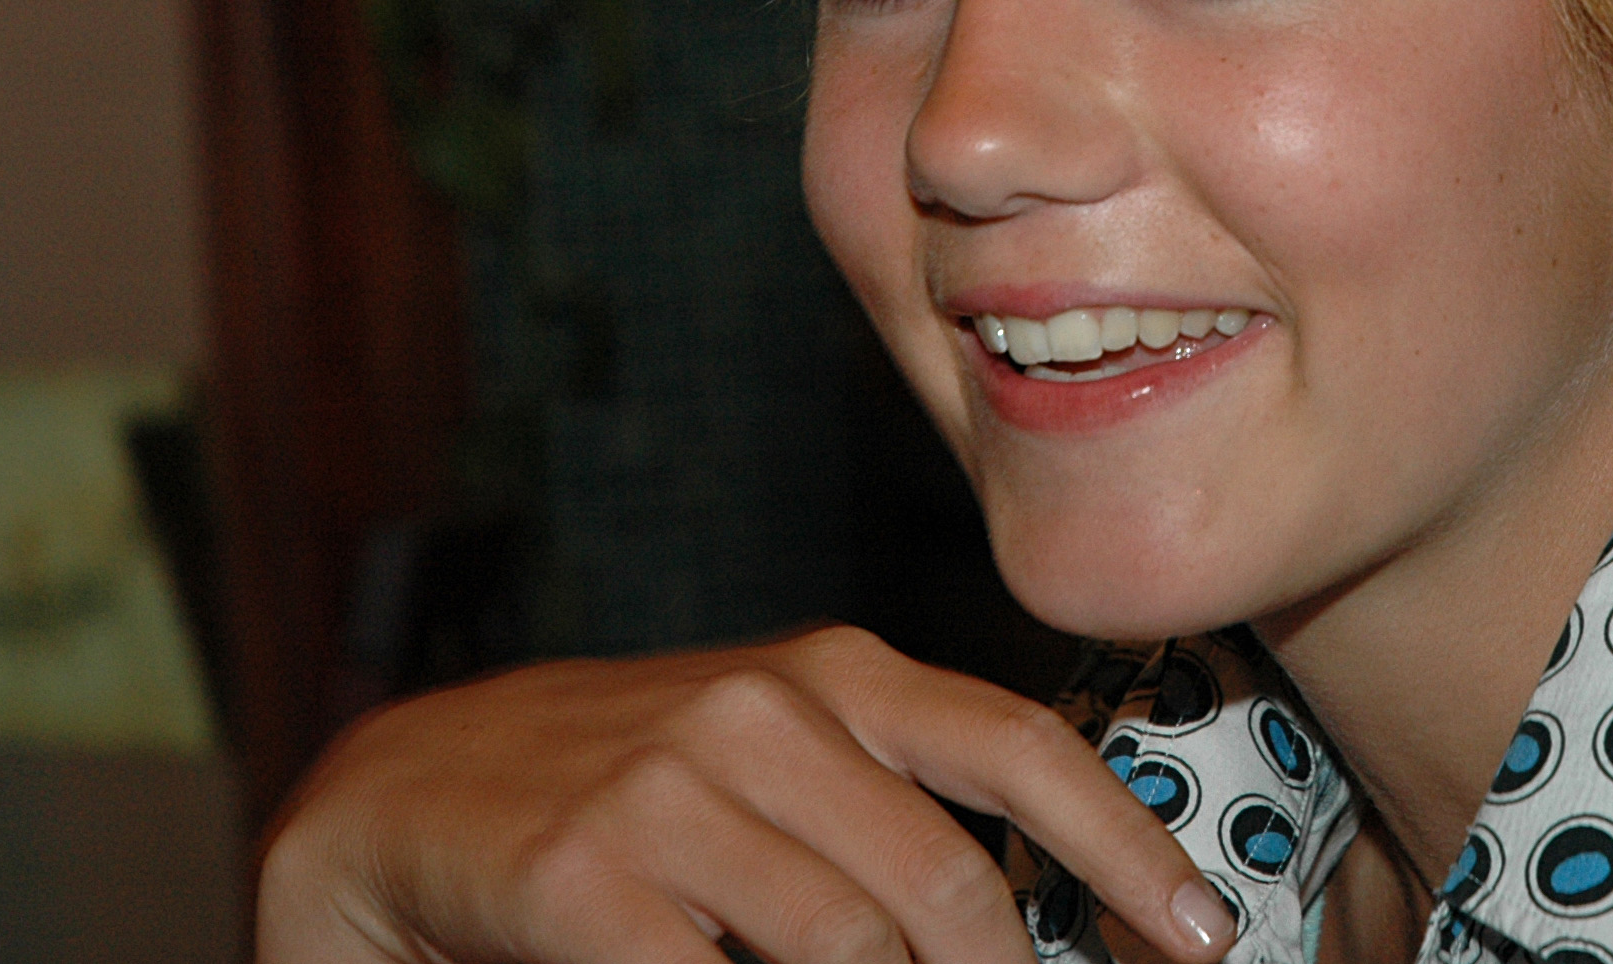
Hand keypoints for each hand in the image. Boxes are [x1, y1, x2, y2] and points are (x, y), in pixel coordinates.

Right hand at [258, 623, 1238, 963]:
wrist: (406, 794)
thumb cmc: (630, 794)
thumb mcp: (779, 764)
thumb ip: (898, 812)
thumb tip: (1038, 918)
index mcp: (835, 676)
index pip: (1020, 749)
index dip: (1128, 851)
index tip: (1206, 939)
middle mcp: (763, 713)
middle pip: (946, 887)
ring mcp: (666, 792)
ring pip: (850, 952)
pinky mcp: (580, 880)